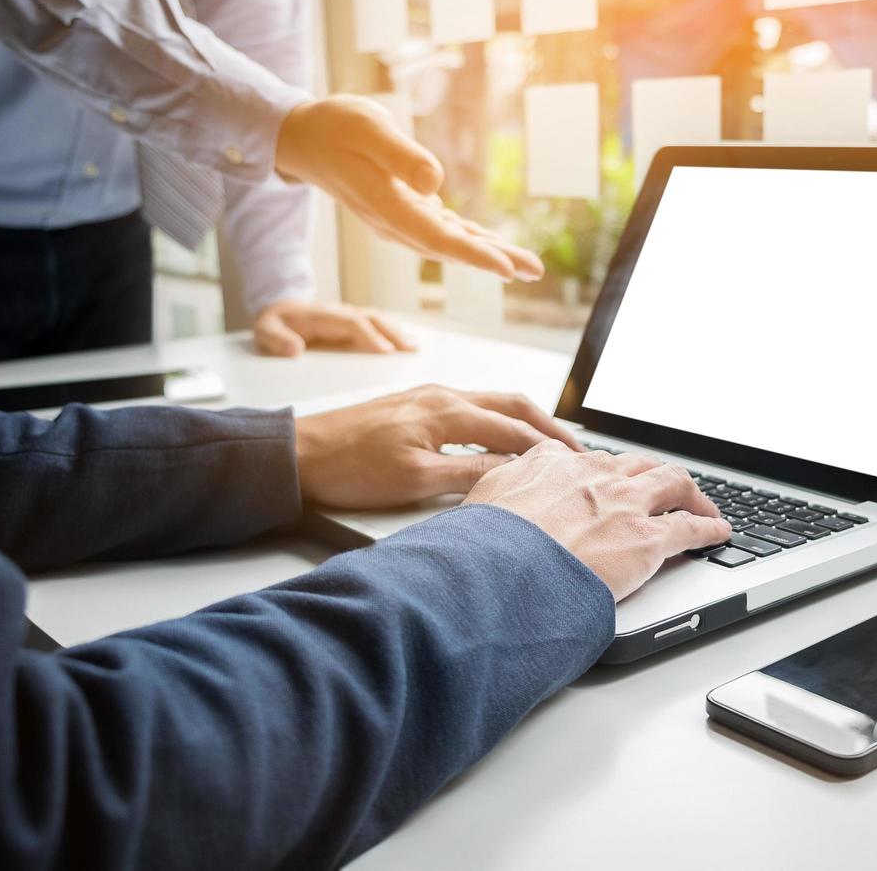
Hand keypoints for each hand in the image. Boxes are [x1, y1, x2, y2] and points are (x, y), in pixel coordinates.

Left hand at [254, 299, 415, 356]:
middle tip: (411, 349)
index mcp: (322, 315)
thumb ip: (276, 339)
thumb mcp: (264, 330)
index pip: (352, 322)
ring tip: (414, 347)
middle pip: (372, 318)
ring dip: (396, 332)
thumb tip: (296, 349)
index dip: (370, 335)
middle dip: (393, 333)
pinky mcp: (350, 324)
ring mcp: (347, 317)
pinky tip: (404, 343)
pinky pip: (375, 325)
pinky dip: (391, 332)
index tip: (386, 351)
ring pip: (377, 320)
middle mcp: (339, 313)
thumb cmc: (273, 322)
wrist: (275, 309)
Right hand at [275, 95, 542, 281]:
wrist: (305, 139)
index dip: (475, 255)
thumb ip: (400, 156)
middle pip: (451, 247)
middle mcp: (394, 223)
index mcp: (387, 207)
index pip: (438, 238)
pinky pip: (441, 231)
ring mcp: (398, 220)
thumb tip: (436, 185)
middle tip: (535, 270)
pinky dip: (468, 239)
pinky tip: (489, 244)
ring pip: (449, 242)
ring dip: (486, 252)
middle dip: (495, 259)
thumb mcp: (369, 129)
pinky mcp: (403, 210)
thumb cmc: (336, 127)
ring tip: (525, 264)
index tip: (507, 268)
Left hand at [294, 385, 581, 509]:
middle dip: (548, 425)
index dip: (548, 446)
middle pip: (512, 404)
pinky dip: (499, 420)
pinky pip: (473, 407)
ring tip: (549, 443)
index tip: (575, 462)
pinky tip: (501, 438)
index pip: (514, 427)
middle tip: (577, 448)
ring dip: (525, 420)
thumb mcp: (415, 480)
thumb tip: (512, 471)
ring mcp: (430, 397)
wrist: (300, 454)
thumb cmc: (350, 467)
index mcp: (448, 411)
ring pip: (493, 402)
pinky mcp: (416, 406)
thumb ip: (469, 473)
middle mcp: (444, 395)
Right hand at [463, 442, 730, 599]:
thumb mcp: (481, 500)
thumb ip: (500, 487)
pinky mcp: (646, 538)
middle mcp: (594, 475)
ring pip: (673, 483)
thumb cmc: (484, 546)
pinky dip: (710, 528)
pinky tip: (719, 533)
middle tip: (666, 488)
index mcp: (552, 463)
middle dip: (656, 475)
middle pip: (638, 465)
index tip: (611, 480)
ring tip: (701, 504)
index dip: (606, 472)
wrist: (499, 571)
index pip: (590, 459)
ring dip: (691, 493)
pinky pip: (690, 527)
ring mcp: (623, 504)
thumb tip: (499, 491)